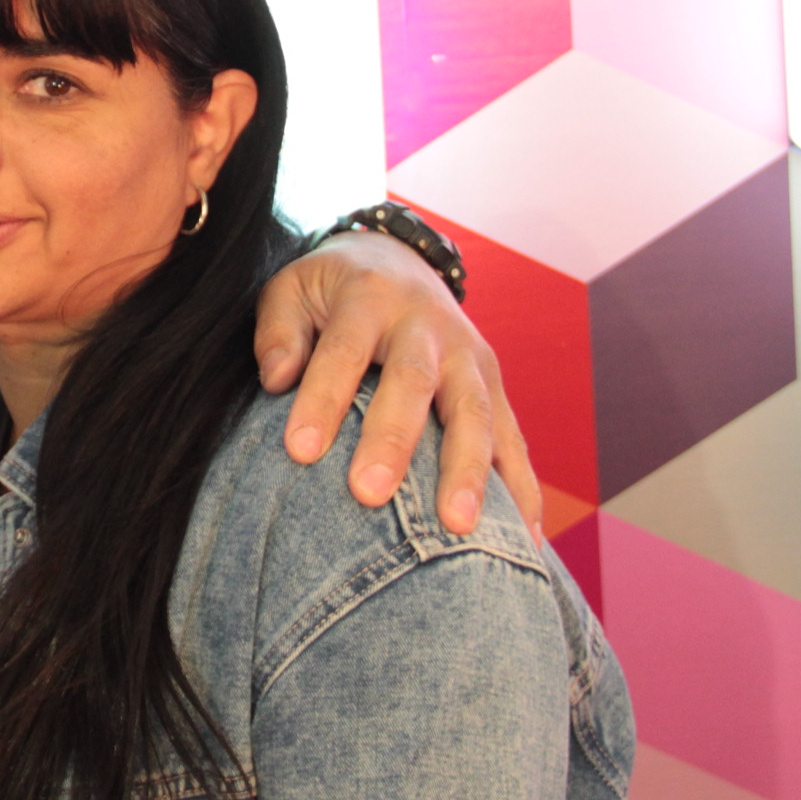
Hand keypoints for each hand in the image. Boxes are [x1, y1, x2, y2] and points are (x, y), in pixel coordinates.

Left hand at [252, 230, 540, 534]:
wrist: (400, 260)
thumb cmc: (333, 289)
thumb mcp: (292, 287)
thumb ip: (279, 330)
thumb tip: (277, 380)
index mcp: (371, 296)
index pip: (344, 350)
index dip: (323, 398)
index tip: (300, 451)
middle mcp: (428, 325)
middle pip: (414, 381)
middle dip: (393, 440)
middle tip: (368, 494)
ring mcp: (470, 355)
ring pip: (475, 412)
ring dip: (469, 471)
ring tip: (457, 526)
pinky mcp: (495, 384)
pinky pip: (513, 438)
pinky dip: (521, 487)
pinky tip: (523, 539)